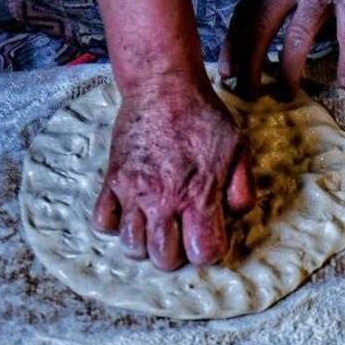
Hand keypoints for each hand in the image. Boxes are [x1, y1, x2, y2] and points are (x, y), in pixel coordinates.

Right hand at [92, 73, 253, 270]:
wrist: (164, 86)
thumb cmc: (203, 117)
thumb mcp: (238, 148)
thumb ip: (242, 187)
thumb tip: (237, 215)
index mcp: (198, 194)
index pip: (203, 252)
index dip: (209, 252)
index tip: (208, 237)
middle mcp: (164, 199)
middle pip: (164, 258)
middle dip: (176, 255)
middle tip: (181, 235)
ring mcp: (134, 191)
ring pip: (131, 246)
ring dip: (145, 244)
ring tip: (155, 227)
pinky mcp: (113, 180)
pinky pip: (103, 221)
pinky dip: (114, 224)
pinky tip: (130, 213)